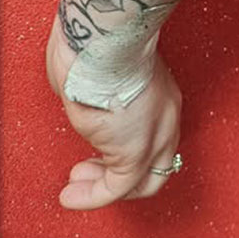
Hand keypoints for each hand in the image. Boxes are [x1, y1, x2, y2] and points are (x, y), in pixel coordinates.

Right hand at [46, 14, 182, 208]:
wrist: (107, 41)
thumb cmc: (100, 42)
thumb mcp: (104, 67)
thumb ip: (99, 87)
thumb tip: (81, 96)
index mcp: (162, 93)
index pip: (155, 136)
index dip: (128, 147)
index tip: (102, 151)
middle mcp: (165, 117)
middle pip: (154, 165)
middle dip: (117, 172)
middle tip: (87, 172)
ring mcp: (153, 137)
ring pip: (136, 179)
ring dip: (100, 184)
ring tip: (76, 185)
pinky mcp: (135, 152)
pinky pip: (117, 187)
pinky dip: (93, 196)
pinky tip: (74, 195)